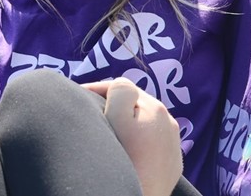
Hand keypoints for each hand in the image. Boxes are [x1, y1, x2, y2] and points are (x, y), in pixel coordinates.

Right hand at [82, 79, 181, 195]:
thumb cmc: (127, 160)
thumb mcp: (117, 118)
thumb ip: (120, 92)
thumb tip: (121, 86)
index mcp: (156, 108)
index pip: (122, 87)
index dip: (97, 89)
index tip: (77, 96)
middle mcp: (169, 123)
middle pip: (135, 105)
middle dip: (113, 105)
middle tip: (90, 114)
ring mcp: (172, 144)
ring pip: (144, 124)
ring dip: (127, 124)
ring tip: (108, 133)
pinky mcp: (172, 163)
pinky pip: (152, 144)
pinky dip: (138, 142)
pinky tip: (126, 151)